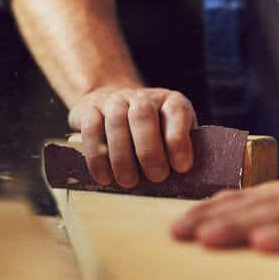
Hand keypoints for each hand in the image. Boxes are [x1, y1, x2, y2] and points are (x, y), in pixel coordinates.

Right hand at [68, 86, 196, 187]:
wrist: (114, 103)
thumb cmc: (152, 130)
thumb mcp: (173, 134)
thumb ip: (182, 149)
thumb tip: (189, 179)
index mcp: (170, 101)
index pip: (176, 112)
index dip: (179, 140)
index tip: (181, 168)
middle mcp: (142, 97)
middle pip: (143, 116)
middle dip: (150, 151)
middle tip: (156, 178)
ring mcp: (114, 100)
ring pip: (116, 122)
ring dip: (122, 156)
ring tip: (129, 182)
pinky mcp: (89, 109)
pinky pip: (91, 130)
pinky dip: (97, 157)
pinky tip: (104, 177)